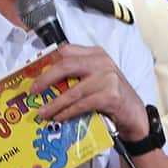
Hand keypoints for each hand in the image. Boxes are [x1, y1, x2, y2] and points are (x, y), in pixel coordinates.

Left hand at [30, 45, 148, 140]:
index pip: (67, 50)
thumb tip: (45, 81)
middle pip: (67, 65)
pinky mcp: (110, 96)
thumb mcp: (95, 79)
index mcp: (96, 54)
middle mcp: (102, 62)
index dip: (48, 60)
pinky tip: (59, 117)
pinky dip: (67, 112)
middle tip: (34, 90)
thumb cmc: (112, 97)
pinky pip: (81, 105)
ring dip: (55, 103)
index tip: (33, 71)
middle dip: (46, 78)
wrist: (134, 115)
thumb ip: (77, 75)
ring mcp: (108, 78)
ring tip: (43, 112)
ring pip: (73, 91)